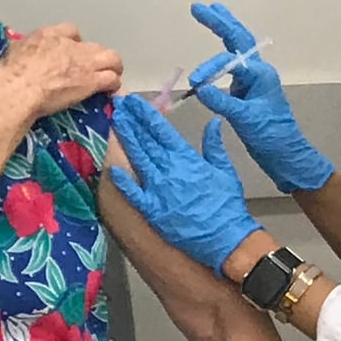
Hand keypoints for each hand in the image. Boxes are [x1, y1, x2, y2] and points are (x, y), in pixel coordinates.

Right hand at [0, 23, 122, 117]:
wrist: (19, 90)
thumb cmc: (11, 73)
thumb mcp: (15, 49)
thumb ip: (27, 47)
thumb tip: (25, 51)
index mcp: (50, 35)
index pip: (71, 30)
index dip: (75, 42)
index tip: (74, 51)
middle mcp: (71, 45)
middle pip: (94, 45)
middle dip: (96, 56)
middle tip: (94, 66)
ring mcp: (84, 63)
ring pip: (111, 58)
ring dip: (113, 67)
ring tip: (112, 75)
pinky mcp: (91, 81)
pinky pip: (111, 79)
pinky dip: (114, 84)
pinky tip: (111, 90)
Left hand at [107, 93, 261, 274]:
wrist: (226, 238)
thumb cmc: (228, 204)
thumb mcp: (225, 169)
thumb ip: (215, 144)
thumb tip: (213, 121)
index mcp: (186, 158)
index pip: (161, 130)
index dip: (146, 114)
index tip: (134, 102)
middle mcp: (169, 170)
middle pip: (145, 141)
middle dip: (131, 122)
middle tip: (118, 107)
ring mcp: (158, 190)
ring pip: (137, 160)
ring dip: (125, 141)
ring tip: (115, 124)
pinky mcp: (153, 210)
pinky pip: (134, 193)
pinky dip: (123, 181)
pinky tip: (112, 169)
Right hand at [189, 3, 334, 193]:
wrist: (285, 155)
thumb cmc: (272, 136)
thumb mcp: (246, 120)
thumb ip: (223, 103)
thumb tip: (200, 87)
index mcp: (261, 75)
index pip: (232, 59)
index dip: (210, 67)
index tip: (196, 82)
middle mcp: (257, 73)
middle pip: (238, 39)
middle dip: (220, 21)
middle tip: (199, 6)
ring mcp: (252, 81)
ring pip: (237, 48)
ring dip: (224, 30)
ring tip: (213, 11)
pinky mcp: (246, 92)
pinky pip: (232, 66)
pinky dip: (221, 54)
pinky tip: (218, 45)